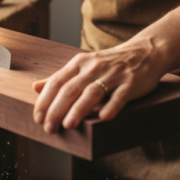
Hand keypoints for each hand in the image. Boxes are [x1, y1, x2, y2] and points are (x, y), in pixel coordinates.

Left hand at [32, 38, 164, 133]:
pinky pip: (120, 95)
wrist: (145, 51)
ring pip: (92, 92)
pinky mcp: (131, 82)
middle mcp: (94, 67)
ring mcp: (113, 74)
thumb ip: (60, 77)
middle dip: (57, 109)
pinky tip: (104, 118)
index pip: (57, 82)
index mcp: (79, 63)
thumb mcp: (82, 65)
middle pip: (71, 89)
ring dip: (79, 109)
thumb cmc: (109, 63)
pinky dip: (112, 106)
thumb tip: (35, 87)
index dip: (45, 100)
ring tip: (68, 125)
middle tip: (48, 128)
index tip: (37, 118)